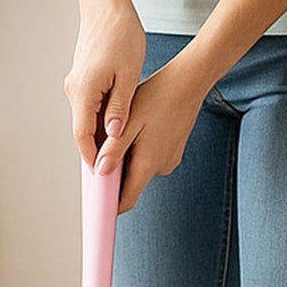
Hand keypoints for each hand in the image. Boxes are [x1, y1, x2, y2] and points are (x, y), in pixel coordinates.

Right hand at [64, 0, 144, 166]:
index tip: (103, 177)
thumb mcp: (128, 74)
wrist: (106, 4)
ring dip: (100, 136)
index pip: (83, 136)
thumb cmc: (120, 33)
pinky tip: (116, 126)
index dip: (92, 158)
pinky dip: (100, 120)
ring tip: (118, 153)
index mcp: (84, 92)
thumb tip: (113, 136)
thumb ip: (120, 108)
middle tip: (113, 172)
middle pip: (83, 131)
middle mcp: (75, 91)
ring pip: (87, 119)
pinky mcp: (82, 78)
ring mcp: (76, 84)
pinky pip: (89, 107)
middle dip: (97, 152)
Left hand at [94, 55, 209, 212]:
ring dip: (127, 158)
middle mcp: (161, 167)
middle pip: (131, 183)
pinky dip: (139, 150)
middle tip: (103, 150)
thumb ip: (114, 149)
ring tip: (124, 132)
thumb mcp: (130, 122)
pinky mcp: (172, 151)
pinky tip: (138, 129)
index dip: (110, 205)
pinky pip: (149, 158)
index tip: (97, 204)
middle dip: (115, 173)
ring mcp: (169, 160)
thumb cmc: (159, 96)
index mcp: (149, 164)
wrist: (189, 81)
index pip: (127, 200)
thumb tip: (100, 171)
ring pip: (139, 168)